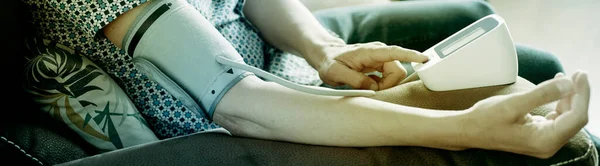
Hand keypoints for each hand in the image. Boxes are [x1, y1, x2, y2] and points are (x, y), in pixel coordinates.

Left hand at [314, 42, 428, 90]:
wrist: (327, 56)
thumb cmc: (330, 63)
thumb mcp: (336, 73)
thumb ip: (355, 80)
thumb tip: (374, 87)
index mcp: (371, 52)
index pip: (395, 52)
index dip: (411, 56)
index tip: (425, 59)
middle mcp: (380, 53)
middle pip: (398, 72)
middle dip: (388, 86)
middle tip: (370, 90)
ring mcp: (381, 60)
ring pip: (395, 77)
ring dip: (384, 87)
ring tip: (366, 87)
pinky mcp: (380, 66)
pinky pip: (389, 79)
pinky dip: (382, 86)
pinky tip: (369, 85)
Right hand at [463, 71, 589, 157]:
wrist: (467, 130)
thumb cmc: (485, 120)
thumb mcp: (513, 104)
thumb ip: (543, 94)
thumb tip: (569, 83)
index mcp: (543, 140)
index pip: (576, 117)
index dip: (581, 94)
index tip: (579, 75)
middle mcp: (547, 145)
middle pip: (575, 118)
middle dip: (578, 95)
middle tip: (577, 73)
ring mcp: (544, 142)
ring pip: (568, 118)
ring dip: (570, 98)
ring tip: (567, 79)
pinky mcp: (539, 136)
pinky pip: (558, 119)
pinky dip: (561, 104)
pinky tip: (558, 91)